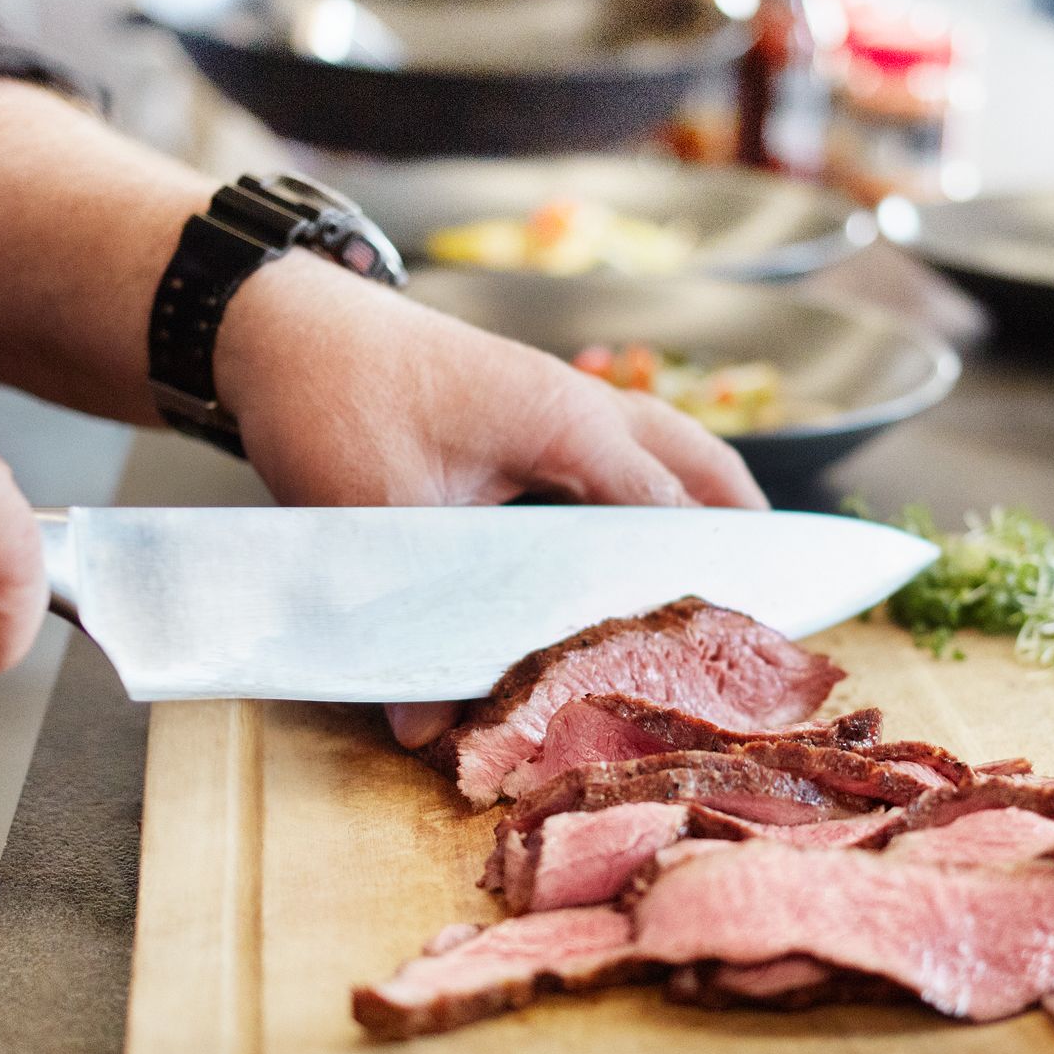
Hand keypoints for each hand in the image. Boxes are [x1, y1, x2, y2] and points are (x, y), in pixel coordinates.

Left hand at [215, 254, 767, 748]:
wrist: (272, 321)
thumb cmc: (329, 393)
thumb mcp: (370, 514)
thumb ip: (405, 627)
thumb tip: (426, 732)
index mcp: (567, 420)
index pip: (668, 509)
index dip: (709, 575)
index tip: (750, 631)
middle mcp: (577, 405)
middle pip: (694, 464)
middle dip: (739, 526)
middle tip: (780, 595)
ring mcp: (552, 399)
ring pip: (661, 449)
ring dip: (703, 501)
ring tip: (738, 566)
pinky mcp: (521, 408)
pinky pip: (616, 451)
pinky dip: (651, 488)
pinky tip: (641, 536)